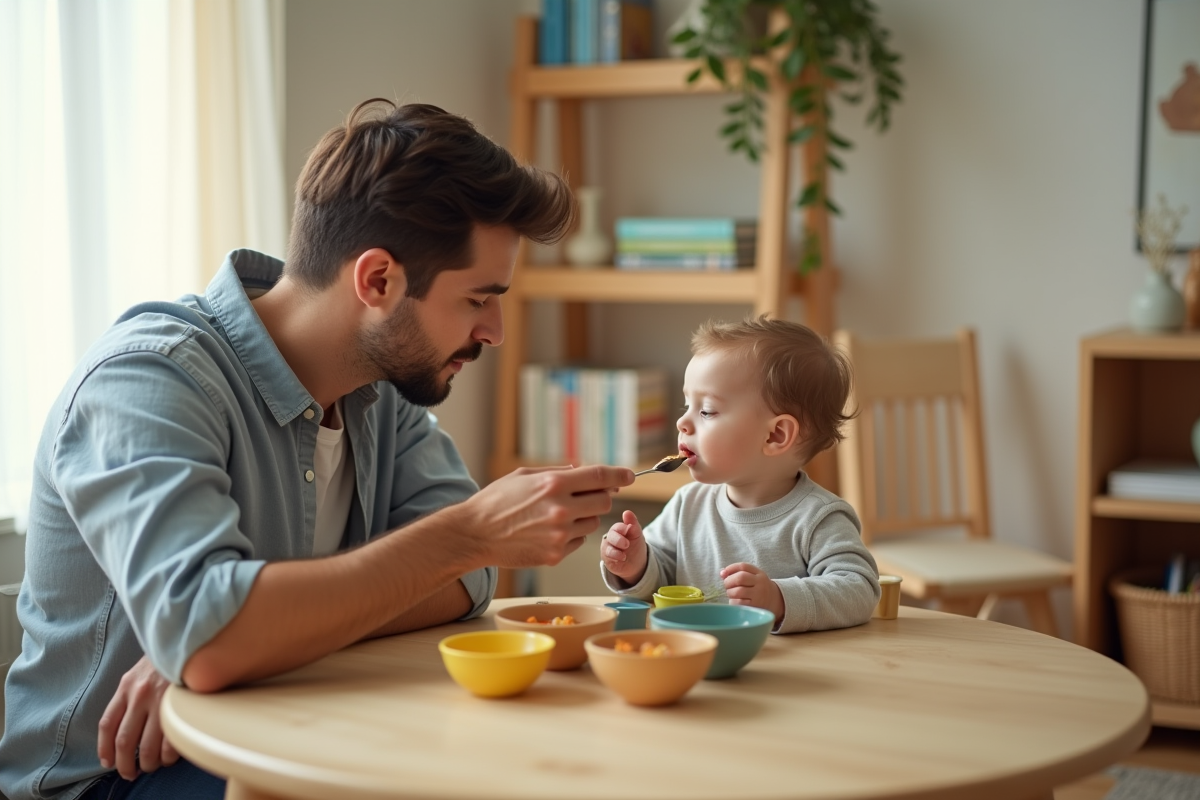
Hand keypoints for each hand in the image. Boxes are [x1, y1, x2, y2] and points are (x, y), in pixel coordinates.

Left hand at [98, 654, 178, 779]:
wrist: (190, 638)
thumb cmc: (167, 659)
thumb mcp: (140, 672)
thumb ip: (131, 694)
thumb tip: (127, 725)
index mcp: (126, 686)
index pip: (108, 724)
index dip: (105, 748)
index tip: (108, 762)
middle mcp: (139, 694)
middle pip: (124, 741)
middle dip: (125, 764)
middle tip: (130, 773)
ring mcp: (160, 700)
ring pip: (147, 745)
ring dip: (148, 763)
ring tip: (152, 766)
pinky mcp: (181, 704)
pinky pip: (171, 741)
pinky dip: (169, 755)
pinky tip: (169, 757)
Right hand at [465, 464, 633, 568]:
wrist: (474, 534)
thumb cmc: (496, 501)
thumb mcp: (524, 476)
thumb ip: (557, 473)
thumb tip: (582, 471)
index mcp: (554, 484)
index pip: (600, 476)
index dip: (620, 474)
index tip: (631, 476)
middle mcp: (561, 509)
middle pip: (604, 502)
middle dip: (600, 497)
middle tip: (587, 496)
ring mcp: (560, 535)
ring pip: (592, 523)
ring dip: (583, 517)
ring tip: (557, 516)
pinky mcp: (555, 555)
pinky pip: (578, 542)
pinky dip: (571, 535)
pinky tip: (547, 532)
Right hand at [601, 510, 647, 582]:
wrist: (637, 563)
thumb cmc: (635, 546)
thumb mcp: (637, 534)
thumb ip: (633, 523)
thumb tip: (627, 512)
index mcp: (618, 530)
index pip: (617, 527)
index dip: (621, 528)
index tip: (626, 530)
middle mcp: (611, 538)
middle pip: (611, 536)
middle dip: (618, 540)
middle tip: (626, 544)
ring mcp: (608, 548)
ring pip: (607, 548)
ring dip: (615, 551)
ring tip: (624, 556)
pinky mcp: (607, 559)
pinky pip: (607, 557)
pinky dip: (614, 558)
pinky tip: (621, 559)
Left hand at [721, 562, 783, 623]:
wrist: (775, 601)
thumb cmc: (758, 587)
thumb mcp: (753, 576)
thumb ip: (738, 572)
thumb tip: (722, 573)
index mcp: (759, 573)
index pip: (743, 566)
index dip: (730, 568)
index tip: (723, 573)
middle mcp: (760, 583)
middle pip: (740, 578)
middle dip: (728, 581)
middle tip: (727, 585)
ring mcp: (758, 596)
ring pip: (738, 591)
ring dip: (730, 592)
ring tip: (731, 593)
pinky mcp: (755, 607)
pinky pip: (739, 603)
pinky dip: (733, 601)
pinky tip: (735, 601)